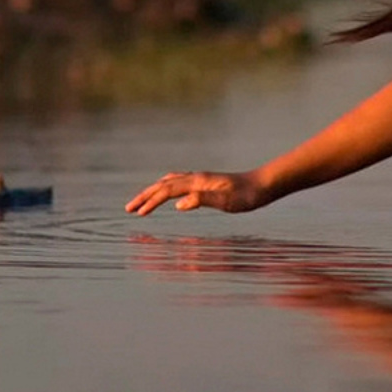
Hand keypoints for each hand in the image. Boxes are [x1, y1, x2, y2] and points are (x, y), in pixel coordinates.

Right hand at [125, 169, 272, 215]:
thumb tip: (178, 205)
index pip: (167, 191)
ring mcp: (200, 179)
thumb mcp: (227, 202)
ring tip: (141, 201)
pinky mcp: (205, 182)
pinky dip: (166, 187)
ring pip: (169, 182)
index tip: (138, 214)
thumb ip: (202, 201)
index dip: (151, 202)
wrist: (263, 185)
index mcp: (198, 182)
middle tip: (128, 208)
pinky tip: (167, 193)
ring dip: (153, 191)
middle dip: (145, 196)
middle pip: (163, 185)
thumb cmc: (247, 196)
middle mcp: (196, 178)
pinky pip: (178, 182)